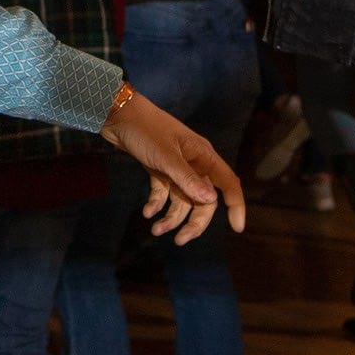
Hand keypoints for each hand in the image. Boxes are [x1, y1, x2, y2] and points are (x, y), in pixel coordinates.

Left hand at [102, 86, 244, 242]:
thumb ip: (187, 179)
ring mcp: (176, 167)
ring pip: (182, 200)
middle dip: (194, 222)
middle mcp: (194, 163)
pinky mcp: (159, 169)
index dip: (236, 205)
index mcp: (203, 156)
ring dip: (171, 218)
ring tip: (155, 230)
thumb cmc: (145, 130)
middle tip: (179, 241)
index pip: (228, 184)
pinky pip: (163, 194)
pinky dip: (156, 205)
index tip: (237, 228)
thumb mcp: (166, 157)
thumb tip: (211, 200)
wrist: (117, 114)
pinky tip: (146, 213)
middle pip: (203, 200)